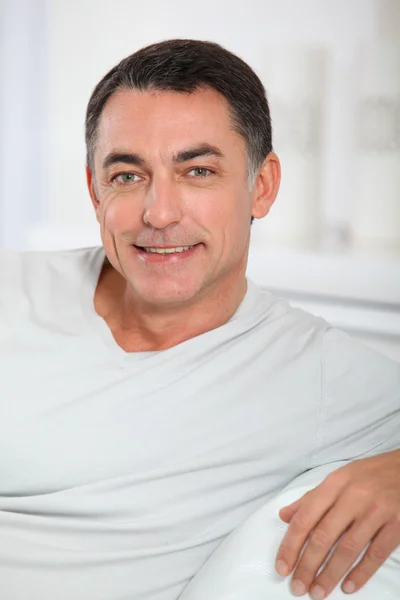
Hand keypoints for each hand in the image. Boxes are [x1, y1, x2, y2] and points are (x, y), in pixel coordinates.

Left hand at [275, 450, 399, 598]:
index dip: (291, 544)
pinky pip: (376, 554)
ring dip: (330, 574)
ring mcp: (376, 511)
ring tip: (318, 592)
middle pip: (324, 535)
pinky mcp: (397, 524)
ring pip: (348, 548)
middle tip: (298, 587)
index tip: (282, 566)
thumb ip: (312, 498)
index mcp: (335, 483)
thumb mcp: (339, 478)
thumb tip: (284, 516)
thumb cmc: (369, 474)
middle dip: (308, 565)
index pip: (306, 517)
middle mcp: (353, 496)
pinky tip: (348, 586)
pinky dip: (361, 573)